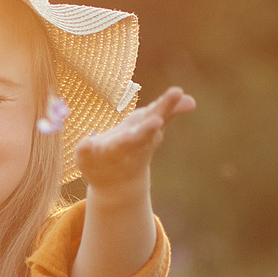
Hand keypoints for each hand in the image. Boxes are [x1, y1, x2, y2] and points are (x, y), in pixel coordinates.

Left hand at [73, 87, 194, 195]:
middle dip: (149, 129)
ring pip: (117, 146)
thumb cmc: (135, 148)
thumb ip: (168, 112)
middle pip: (141, 135)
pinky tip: (85, 141)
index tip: (177, 91)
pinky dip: (86, 148)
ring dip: (122, 142)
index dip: (167, 104)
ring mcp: (110, 153)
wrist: (116, 185)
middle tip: (158, 122)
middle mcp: (130, 144)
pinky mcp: (88, 158)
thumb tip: (191, 100)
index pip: (158, 115)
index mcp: (144, 132)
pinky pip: (86, 152)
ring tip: (127, 136)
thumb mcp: (151, 129)